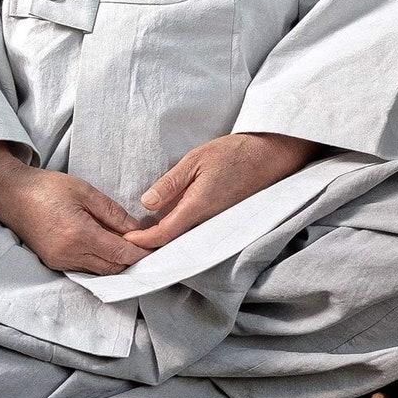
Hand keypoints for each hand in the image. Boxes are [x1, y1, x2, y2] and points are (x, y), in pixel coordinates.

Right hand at [0, 143, 153, 276]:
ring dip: (117, 262)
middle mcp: (69, 254)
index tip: (158, 247)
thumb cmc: (47, 187)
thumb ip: (113, 213)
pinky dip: (101, 262)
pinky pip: (87, 269)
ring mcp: (60, 262)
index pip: (120, 253)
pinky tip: (109, 248)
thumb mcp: (85, 191)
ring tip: (131, 246)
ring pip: (101, 271)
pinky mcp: (54, 263)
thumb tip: (138, 230)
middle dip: (133, 260)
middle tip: (149, 247)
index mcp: (78, 234)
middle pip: (113, 268)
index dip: (142, 253)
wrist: (11, 195)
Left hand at [132, 131, 321, 251]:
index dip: (142, 240)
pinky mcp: (222, 221)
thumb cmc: (233, 154)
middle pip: (172, 242)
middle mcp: (207, 222)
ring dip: (164, 238)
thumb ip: (171, 183)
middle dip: (150, 244)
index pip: (163, 234)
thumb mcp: (195, 160)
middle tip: (128, 240)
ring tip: (142, 233)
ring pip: (184, 238)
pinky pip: (196, 231)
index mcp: (197, 207)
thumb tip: (147, 203)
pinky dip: (179, 231)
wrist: (271, 157)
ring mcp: (216, 224)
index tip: (125, 239)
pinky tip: (167, 223)